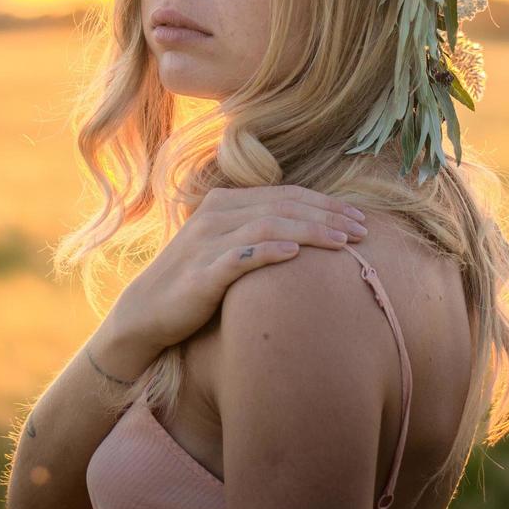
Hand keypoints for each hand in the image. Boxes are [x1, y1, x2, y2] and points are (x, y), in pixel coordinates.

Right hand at [110, 185, 368, 357]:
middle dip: (328, 216)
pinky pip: (240, 257)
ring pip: (268, 225)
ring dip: (310, 231)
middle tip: (363, 230)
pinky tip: (294, 252)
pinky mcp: (201, 273)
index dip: (325, 203)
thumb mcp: (226, 248)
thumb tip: (308, 233)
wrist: (146, 313)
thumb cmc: (195, 283)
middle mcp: (216, 214)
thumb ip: (258, 232)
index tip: (359, 217)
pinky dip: (268, 251)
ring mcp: (207, 242)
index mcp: (224, 202)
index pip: (285, 195)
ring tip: (343, 242)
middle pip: (283, 206)